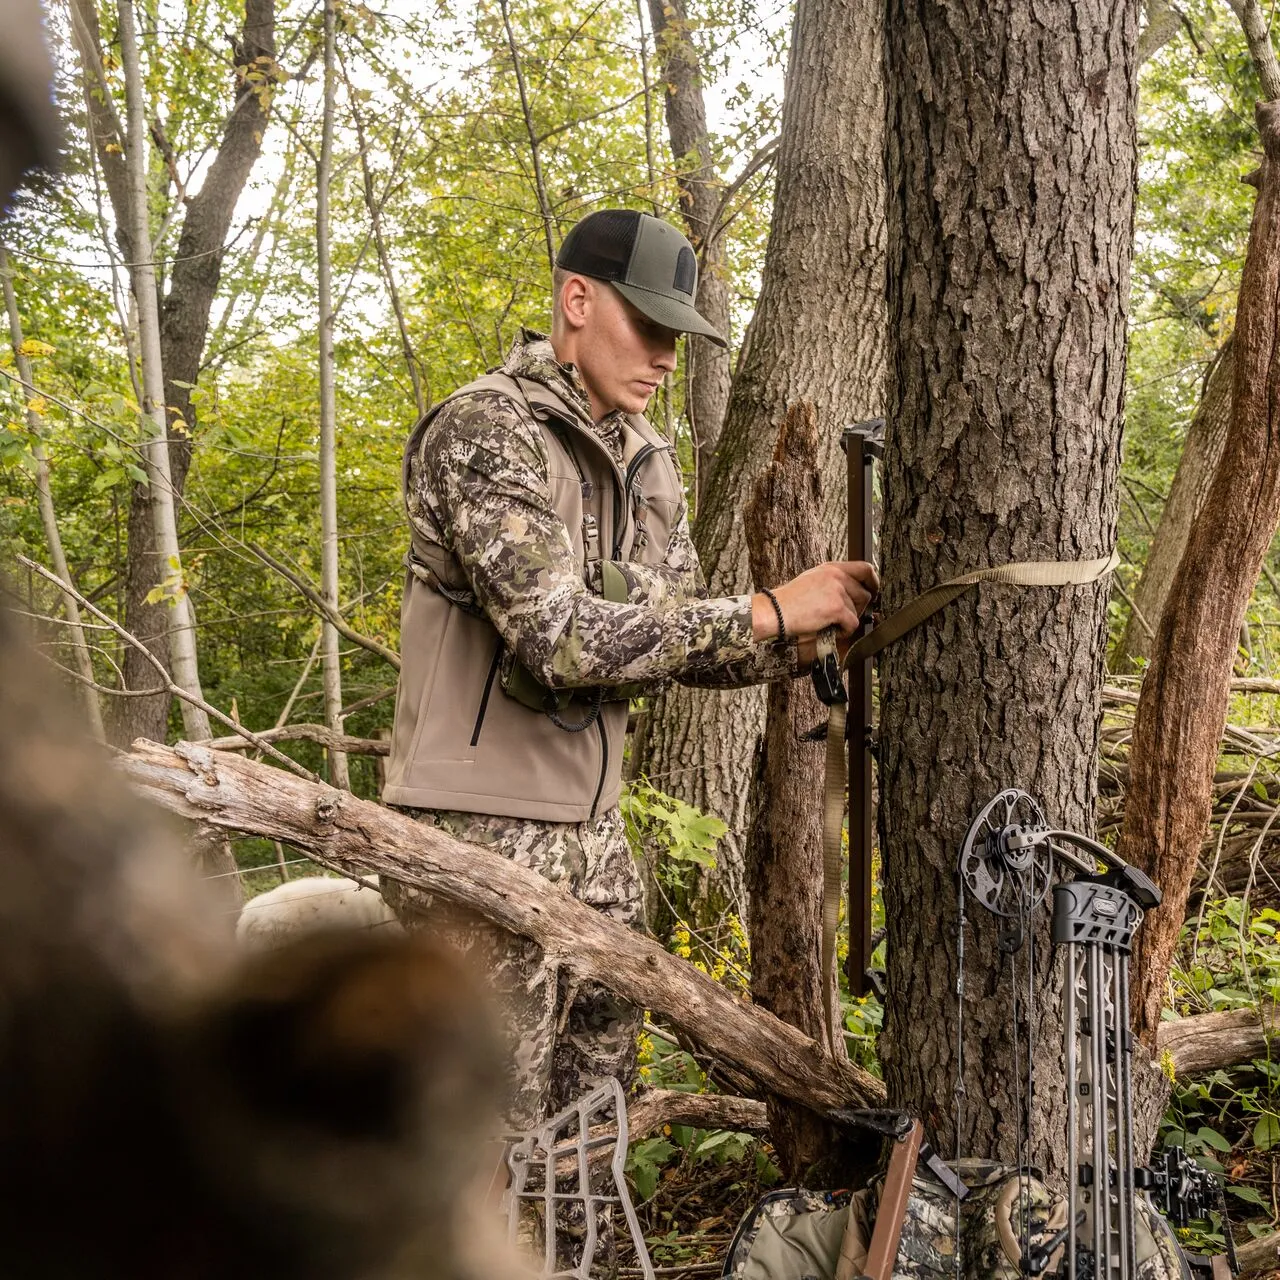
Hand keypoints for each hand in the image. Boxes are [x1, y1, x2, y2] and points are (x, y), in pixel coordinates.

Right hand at [752, 561, 878, 642]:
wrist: (776, 611)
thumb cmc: (789, 600)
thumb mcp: (812, 580)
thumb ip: (832, 582)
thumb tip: (850, 593)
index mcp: (831, 568)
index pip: (864, 568)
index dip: (874, 581)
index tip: (874, 590)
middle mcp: (836, 576)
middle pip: (865, 594)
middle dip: (858, 609)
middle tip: (844, 616)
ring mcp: (837, 591)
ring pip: (857, 611)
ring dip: (847, 621)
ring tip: (830, 623)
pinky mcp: (837, 608)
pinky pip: (852, 623)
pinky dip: (844, 631)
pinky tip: (831, 630)